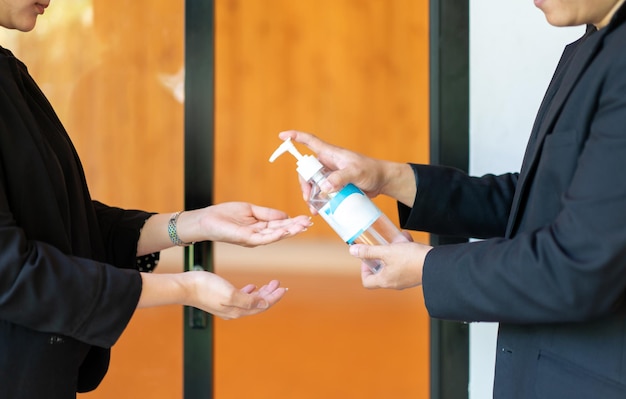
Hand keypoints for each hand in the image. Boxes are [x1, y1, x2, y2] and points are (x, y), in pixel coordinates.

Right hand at [139, 272, 286, 318]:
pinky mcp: (221, 299)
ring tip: (269, 284)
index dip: (274, 298)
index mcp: (238, 310)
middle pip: (258, 304)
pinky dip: (249, 292)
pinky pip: (241, 298)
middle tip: (278, 283)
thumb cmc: (206, 288)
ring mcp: (227, 306)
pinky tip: (251, 286)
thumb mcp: (231, 294)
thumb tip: (264, 304)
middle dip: (270, 294)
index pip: (262, 306)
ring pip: (251, 300)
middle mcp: (234, 311)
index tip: (284, 288)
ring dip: (261, 292)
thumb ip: (249, 300)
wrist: (186, 287)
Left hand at [195, 202, 311, 246]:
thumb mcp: (251, 210)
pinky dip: (275, 235)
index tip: (307, 218)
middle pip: (281, 230)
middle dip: (296, 227)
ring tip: (302, 226)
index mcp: (261, 227)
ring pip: (275, 235)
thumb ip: (268, 213)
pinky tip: (285, 230)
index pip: (281, 224)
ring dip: (289, 231)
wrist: (207, 220)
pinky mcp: (246, 239)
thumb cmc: (225, 215)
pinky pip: (264, 238)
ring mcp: (254, 238)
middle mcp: (259, 235)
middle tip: (309, 222)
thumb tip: (286, 215)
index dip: (294, 221)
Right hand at [278, 130, 415, 206]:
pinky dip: (319, 201)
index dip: (295, 137)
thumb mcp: (356, 173)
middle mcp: (327, 163)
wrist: (382, 181)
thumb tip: (324, 187)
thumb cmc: (371, 171)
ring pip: (313, 184)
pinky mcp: (334, 185)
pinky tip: (321, 211)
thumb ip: (340, 178)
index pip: (309, 141)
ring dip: (311, 196)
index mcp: (330, 154)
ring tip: (315, 209)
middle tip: (309, 198)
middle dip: (304, 185)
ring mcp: (330, 174)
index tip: (282, 136)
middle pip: (307, 170)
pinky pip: (321, 192)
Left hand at [349, 240, 431, 289]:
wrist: (438, 264)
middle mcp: (394, 283)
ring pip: (393, 265)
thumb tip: (352, 251)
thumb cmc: (412, 260)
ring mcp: (405, 279)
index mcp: (385, 280)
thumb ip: (369, 251)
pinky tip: (407, 240)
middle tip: (381, 247)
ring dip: (392, 252)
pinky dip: (404, 252)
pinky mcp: (414, 273)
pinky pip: (405, 263)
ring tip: (395, 241)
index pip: (367, 282)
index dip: (363, 270)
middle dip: (379, 257)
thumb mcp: (387, 252)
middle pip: (380, 272)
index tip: (367, 257)